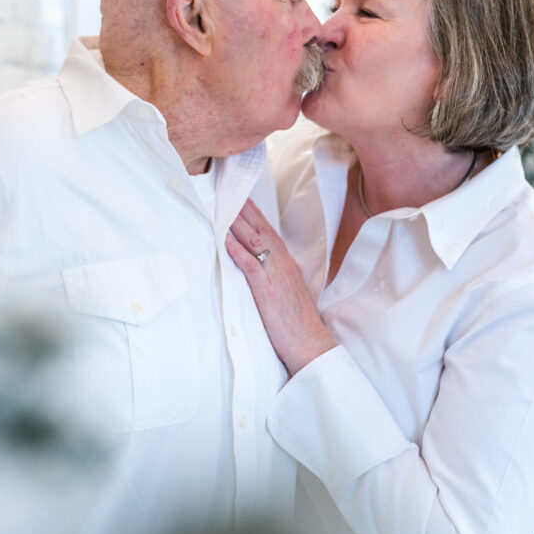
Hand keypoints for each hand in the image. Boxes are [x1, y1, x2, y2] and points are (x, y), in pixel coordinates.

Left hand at [226, 199, 336, 375]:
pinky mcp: (268, 291)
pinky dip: (237, 251)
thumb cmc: (298, 323)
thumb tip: (260, 264)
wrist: (311, 345)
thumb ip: (275, 274)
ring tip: (222, 204)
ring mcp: (276, 276)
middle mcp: (282, 264)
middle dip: (243, 208)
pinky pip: (251, 266)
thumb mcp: (287, 292)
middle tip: (227, 187)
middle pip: (260, 229)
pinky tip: (225, 239)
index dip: (253, 212)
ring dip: (237, 222)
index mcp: (286, 264)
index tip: (240, 195)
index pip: (268, 231)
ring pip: (255, 242)